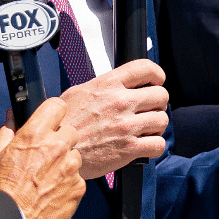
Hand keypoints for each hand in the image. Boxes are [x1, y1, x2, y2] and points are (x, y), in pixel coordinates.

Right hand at [0, 97, 84, 218]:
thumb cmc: (2, 189)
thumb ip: (8, 131)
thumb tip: (11, 116)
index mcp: (35, 135)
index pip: (57, 106)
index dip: (54, 113)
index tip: (51, 120)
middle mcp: (56, 147)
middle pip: (70, 131)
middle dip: (61, 140)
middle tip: (48, 154)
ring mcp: (70, 168)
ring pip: (76, 155)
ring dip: (66, 162)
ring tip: (49, 177)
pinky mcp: (78, 187)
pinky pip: (78, 178)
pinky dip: (69, 183)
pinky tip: (54, 192)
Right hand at [59, 59, 169, 178]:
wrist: (56, 150)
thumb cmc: (63, 123)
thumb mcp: (78, 92)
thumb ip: (102, 86)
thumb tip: (116, 84)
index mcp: (108, 85)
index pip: (145, 68)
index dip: (156, 75)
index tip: (156, 81)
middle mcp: (120, 102)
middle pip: (161, 95)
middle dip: (158, 103)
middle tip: (149, 110)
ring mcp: (126, 126)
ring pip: (162, 120)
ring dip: (156, 126)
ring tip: (144, 129)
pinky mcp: (129, 149)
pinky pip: (158, 145)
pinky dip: (154, 146)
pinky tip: (144, 146)